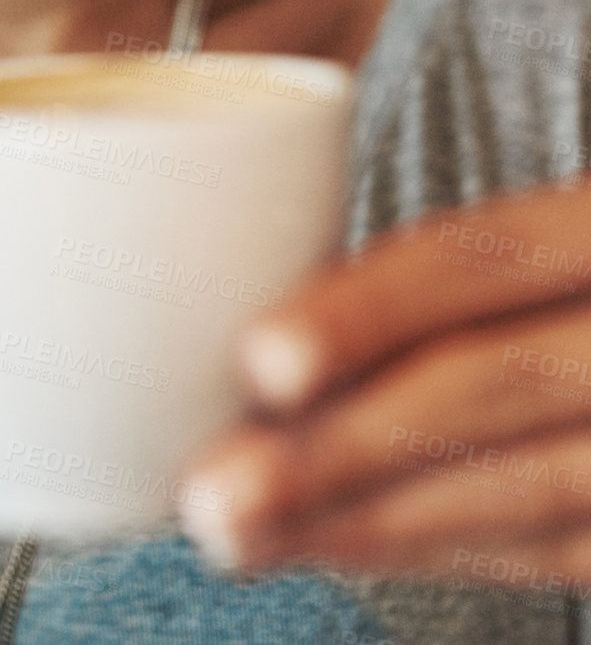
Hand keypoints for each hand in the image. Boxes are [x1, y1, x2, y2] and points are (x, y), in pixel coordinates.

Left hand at [179, 179, 590, 596]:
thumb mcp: (566, 218)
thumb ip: (466, 247)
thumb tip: (269, 314)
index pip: (483, 257)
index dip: (369, 308)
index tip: (257, 359)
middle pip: (492, 385)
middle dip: (339, 449)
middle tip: (213, 492)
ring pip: (525, 493)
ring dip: (367, 523)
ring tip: (241, 536)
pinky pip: (560, 551)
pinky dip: (444, 549)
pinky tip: (344, 545)